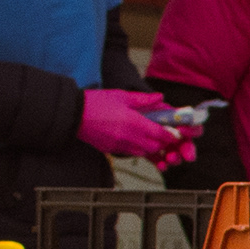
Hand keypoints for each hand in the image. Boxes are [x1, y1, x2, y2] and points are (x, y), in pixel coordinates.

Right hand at [77, 82, 198, 165]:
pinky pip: (131, 153)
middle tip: (164, 133)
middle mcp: (128, 137)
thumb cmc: (96, 102)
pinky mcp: (112, 150)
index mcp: (133, 122)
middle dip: (162, 141)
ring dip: (151, 146)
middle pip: (154, 146)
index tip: (175, 132)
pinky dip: (138, 149)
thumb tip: (160, 97)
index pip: (159, 134)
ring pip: (144, 152)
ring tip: (150, 136)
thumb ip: (144, 99)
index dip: (171, 135)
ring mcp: (119, 145)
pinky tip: (136, 140)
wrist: (74, 115)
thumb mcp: (122, 96)